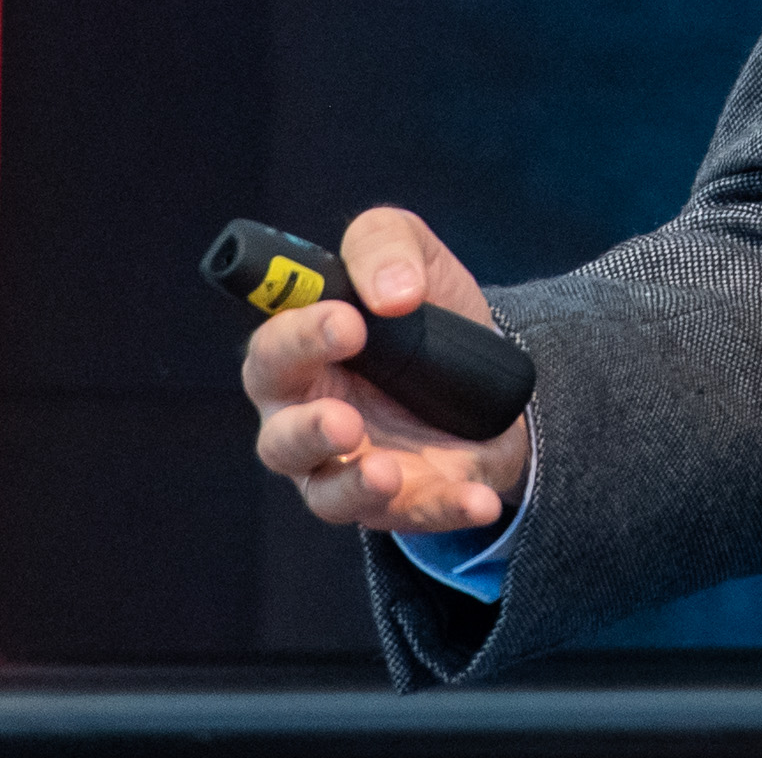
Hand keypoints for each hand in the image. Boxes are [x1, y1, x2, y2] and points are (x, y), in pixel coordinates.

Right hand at [245, 205, 532, 533]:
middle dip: (308, 432)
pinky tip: (478, 499)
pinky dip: (445, 509)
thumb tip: (392, 292)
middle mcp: (307, 421)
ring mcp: (349, 469)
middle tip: (344, 418)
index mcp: (297, 360)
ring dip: (355, 486)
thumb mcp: (411, 253)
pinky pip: (413, 515)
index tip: (350, 323)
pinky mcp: (400, 501)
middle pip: (281, 441)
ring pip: (328, 495)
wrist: (489, 367)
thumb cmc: (422, 309)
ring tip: (387, 471)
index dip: (300, 340)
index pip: (272, 354)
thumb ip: (384, 245)